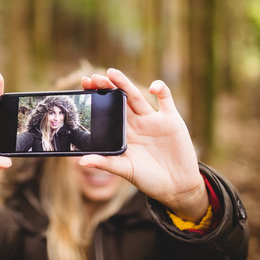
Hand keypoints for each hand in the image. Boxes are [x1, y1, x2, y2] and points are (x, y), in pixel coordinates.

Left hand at [80, 69, 208, 221]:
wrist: (177, 186)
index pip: (106, 111)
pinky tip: (152, 87)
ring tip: (112, 72)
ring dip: (125, 83)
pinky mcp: (171, 119)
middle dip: (107, 87)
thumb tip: (82, 161)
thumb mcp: (126, 171)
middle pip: (119, 100)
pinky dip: (160, 89)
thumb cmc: (149, 180)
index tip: (83, 89)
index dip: (97, 99)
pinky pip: (165, 98)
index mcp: (123, 133)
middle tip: (93, 78)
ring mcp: (153, 119)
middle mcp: (136, 123)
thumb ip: (106, 163)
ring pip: (136, 96)